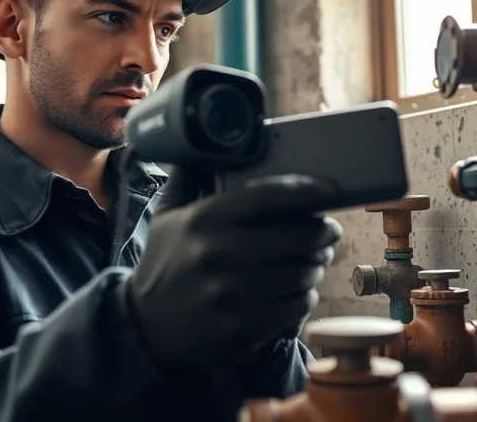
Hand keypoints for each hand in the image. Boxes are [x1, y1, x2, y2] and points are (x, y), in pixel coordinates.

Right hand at [126, 167, 342, 370]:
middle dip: (322, 232)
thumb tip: (199, 146)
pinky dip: (304, 297)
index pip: (268, 196)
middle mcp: (220, 254)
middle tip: (327, 231)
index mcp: (204, 220)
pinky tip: (297, 290)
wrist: (147, 330)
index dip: (306, 191)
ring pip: (303, 273)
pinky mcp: (246, 327)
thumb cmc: (163, 268)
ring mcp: (234, 293)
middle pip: (297, 236)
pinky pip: (297, 305)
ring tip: (312, 261)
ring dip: (314, 266)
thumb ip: (185, 181)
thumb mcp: (165, 219)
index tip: (329, 190)